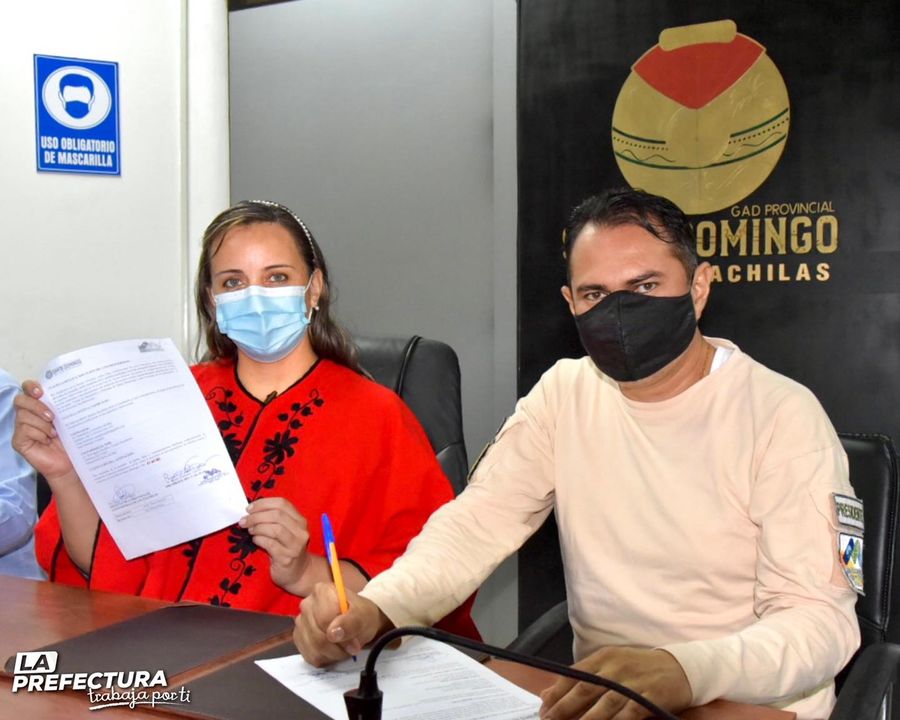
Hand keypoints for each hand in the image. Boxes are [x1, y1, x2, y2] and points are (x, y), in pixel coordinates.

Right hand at [12, 381, 77, 486]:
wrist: (70, 463)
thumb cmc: (71, 440)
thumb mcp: (69, 419)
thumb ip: (63, 406)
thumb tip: (72, 390)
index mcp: (40, 405)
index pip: (28, 388)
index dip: (31, 386)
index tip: (41, 391)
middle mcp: (27, 414)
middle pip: (20, 400)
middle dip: (36, 406)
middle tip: (51, 416)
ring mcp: (21, 428)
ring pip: (23, 416)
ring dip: (41, 423)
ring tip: (54, 433)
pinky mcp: (19, 441)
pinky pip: (24, 430)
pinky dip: (38, 434)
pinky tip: (47, 440)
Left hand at [240, 497, 309, 590]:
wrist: (298, 573)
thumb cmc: (287, 549)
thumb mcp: (286, 531)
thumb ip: (274, 519)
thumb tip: (251, 510)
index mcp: (300, 520)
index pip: (282, 503)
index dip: (263, 504)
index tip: (249, 509)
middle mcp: (301, 531)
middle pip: (277, 515)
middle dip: (256, 516)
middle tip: (244, 521)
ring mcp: (295, 545)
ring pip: (275, 529)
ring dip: (257, 527)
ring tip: (250, 530)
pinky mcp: (287, 558)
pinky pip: (270, 544)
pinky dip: (259, 539)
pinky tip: (255, 540)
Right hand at [293, 582, 391, 666]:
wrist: (358, 622)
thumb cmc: (361, 615)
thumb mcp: (363, 616)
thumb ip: (351, 622)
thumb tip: (333, 633)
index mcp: (322, 591)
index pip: (325, 619)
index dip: (341, 633)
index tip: (354, 640)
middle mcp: (307, 604)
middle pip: (318, 636)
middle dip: (338, 647)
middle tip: (352, 647)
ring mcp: (301, 621)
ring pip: (314, 648)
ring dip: (333, 654)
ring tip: (343, 647)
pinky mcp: (298, 637)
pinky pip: (309, 656)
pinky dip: (325, 658)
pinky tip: (333, 650)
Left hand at [539, 647, 691, 719]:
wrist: (680, 667)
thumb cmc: (640, 669)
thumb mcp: (611, 666)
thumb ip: (582, 679)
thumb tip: (548, 694)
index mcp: (604, 657)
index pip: (574, 674)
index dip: (557, 692)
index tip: (543, 708)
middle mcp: (616, 666)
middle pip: (585, 688)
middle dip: (565, 707)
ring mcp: (634, 681)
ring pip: (605, 703)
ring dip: (587, 719)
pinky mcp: (651, 696)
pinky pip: (630, 713)